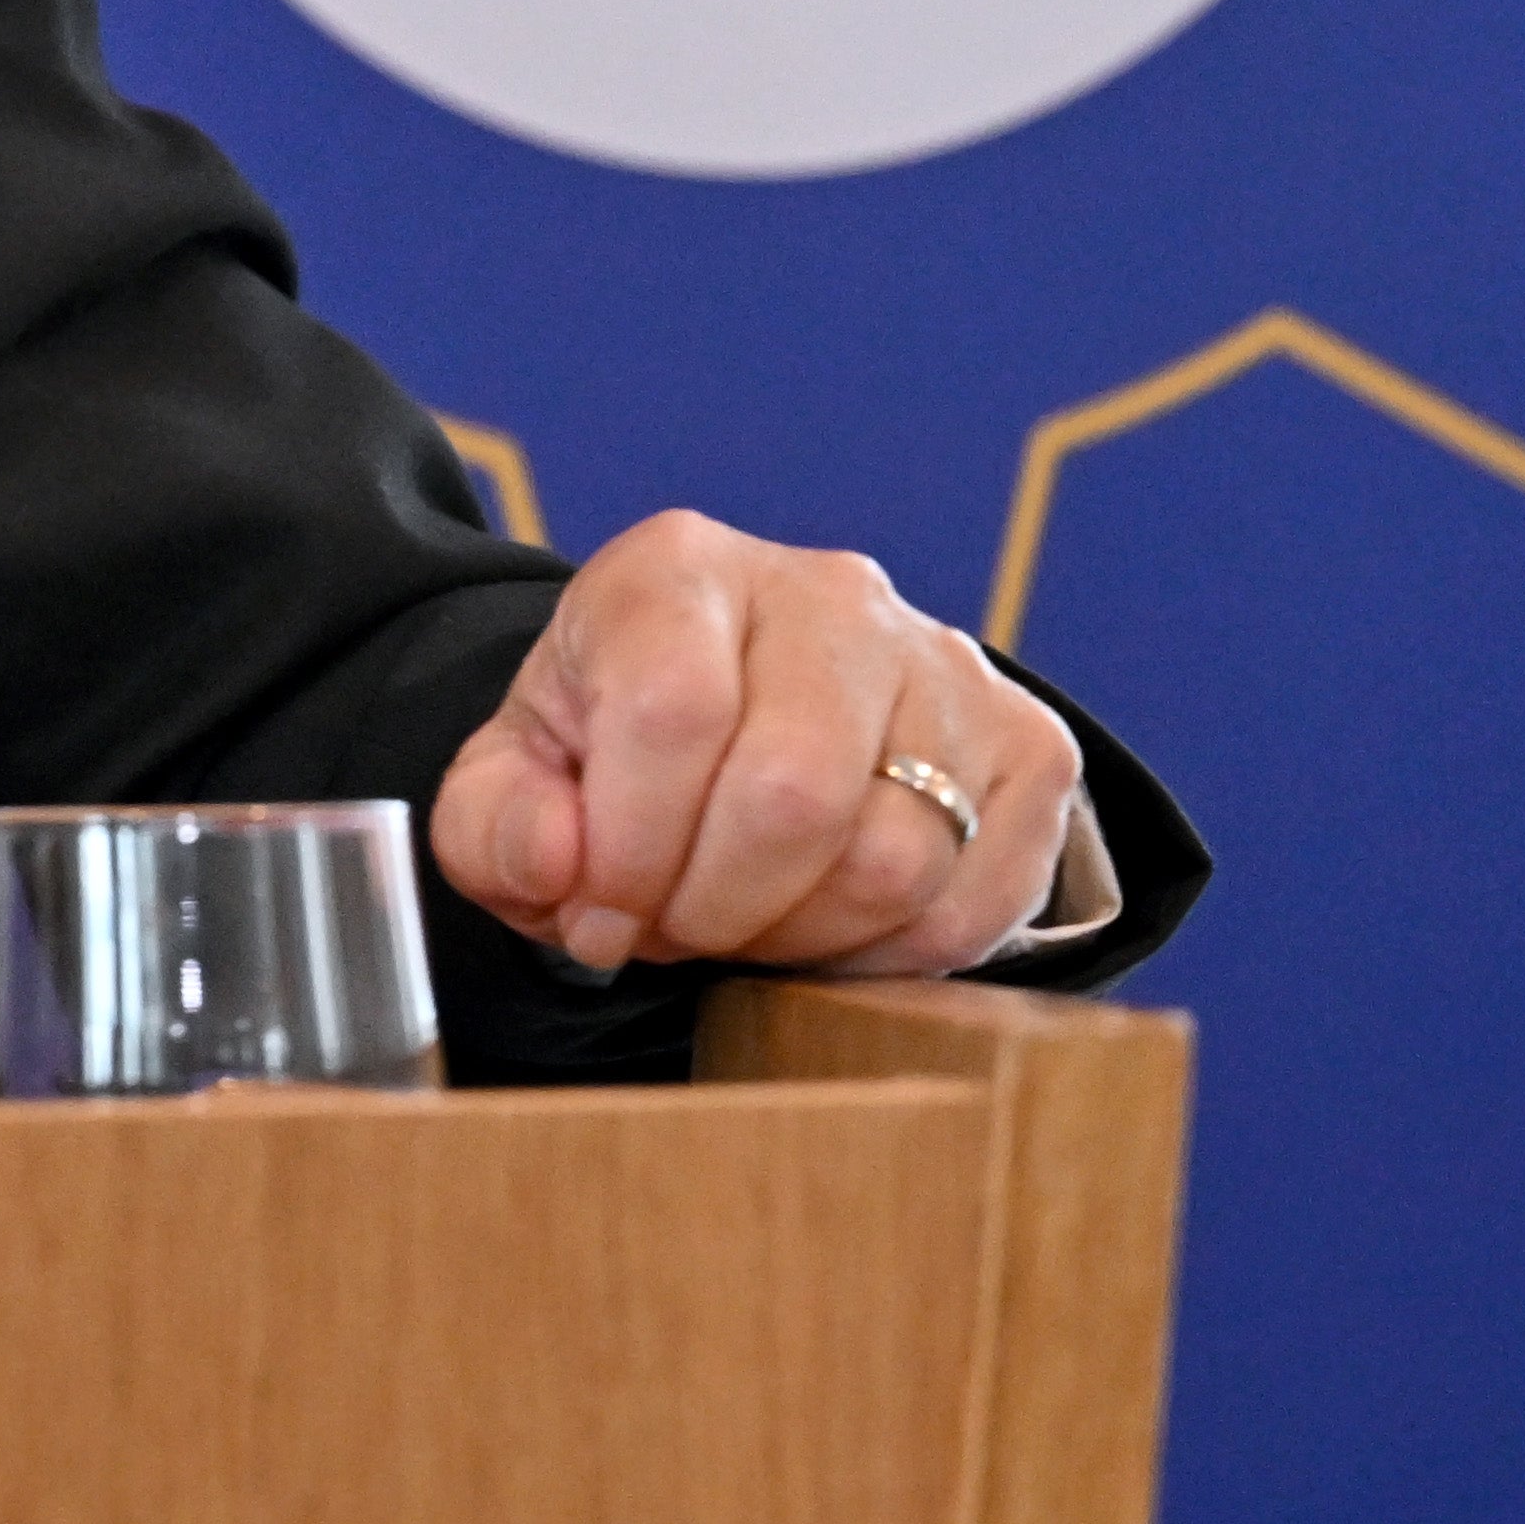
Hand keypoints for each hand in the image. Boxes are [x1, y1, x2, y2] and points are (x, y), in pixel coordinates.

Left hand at [431, 508, 1086, 982]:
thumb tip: (557, 867)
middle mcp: (828, 594)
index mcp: (680, 569)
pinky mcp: (1028, 746)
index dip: (631, 847)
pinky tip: (827, 927)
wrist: (753, 717)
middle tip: (677, 928)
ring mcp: (945, 664)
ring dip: (799, 935)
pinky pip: (973, 900)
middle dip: (716, 905)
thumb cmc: (622, 745)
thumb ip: (497, 823)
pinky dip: (889, 953)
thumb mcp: (520, 771)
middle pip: (792, 793)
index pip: (672, 709)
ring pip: (892, 858)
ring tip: (745, 921)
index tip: (602, 913)